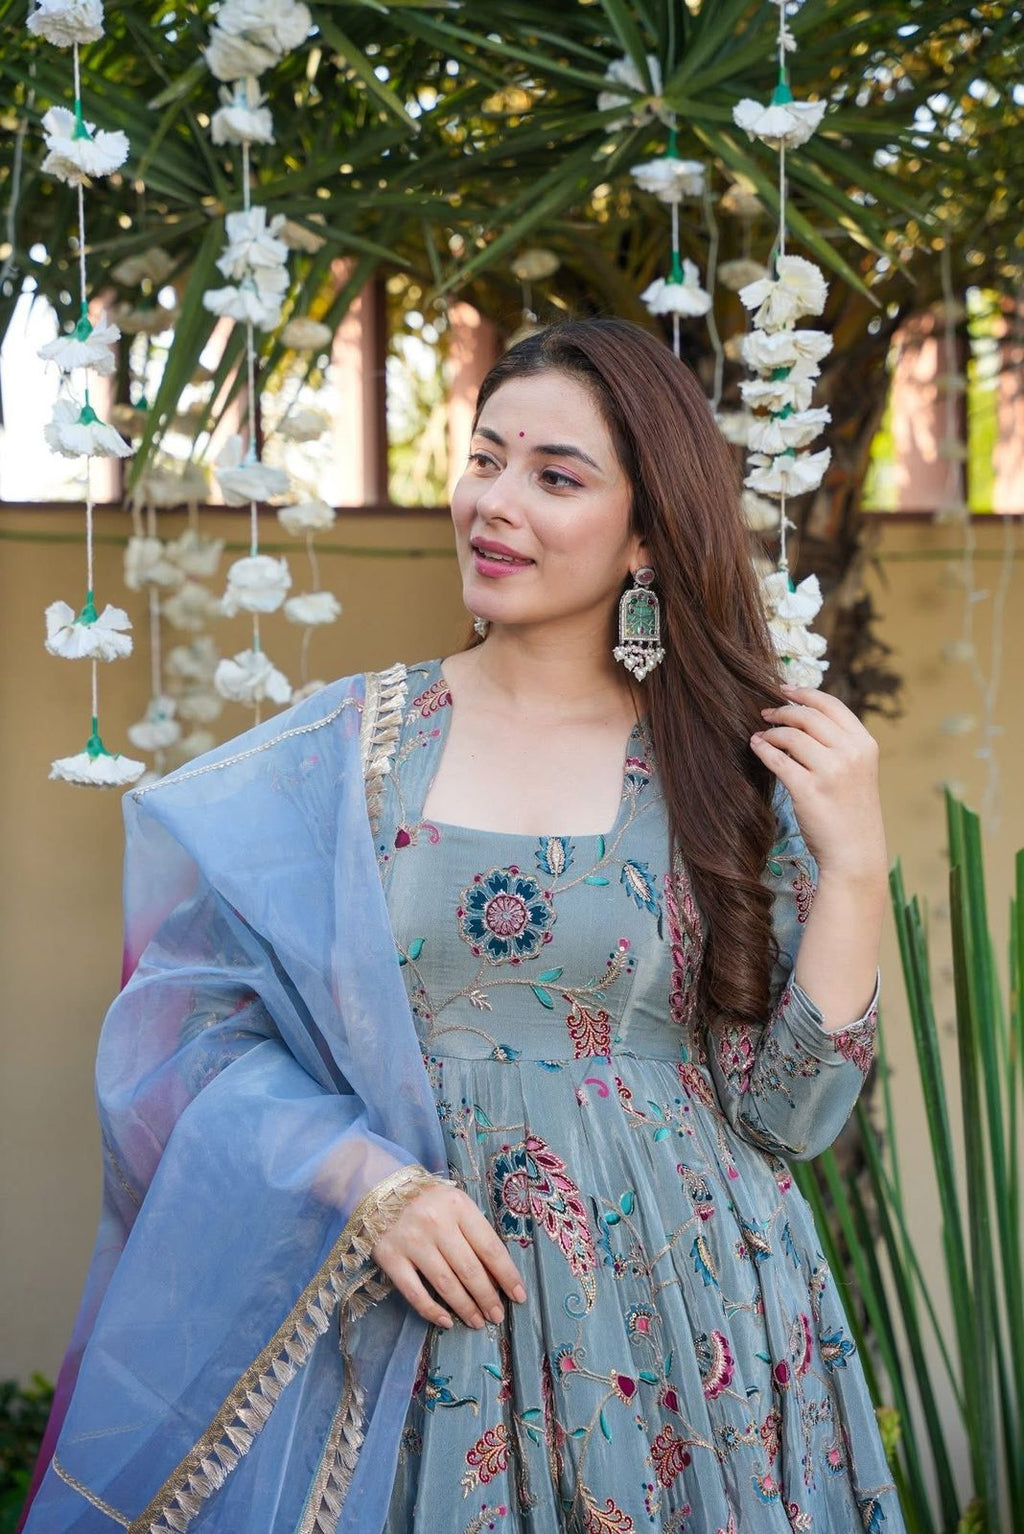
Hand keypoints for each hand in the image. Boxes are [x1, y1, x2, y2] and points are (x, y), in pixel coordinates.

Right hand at [371, 1181, 526, 1329]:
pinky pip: (414, 1291)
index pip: (490, 1247)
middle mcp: (436, 1223)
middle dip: (487, 1298)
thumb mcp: (456, 1204)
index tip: (518, 1296)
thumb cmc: (428, 1200)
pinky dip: (431, 1310)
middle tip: (497, 1316)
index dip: (507, 1275)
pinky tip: (446, 1322)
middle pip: (469, 1269)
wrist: (380, 1187)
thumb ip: (474, 1232)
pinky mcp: (390, 1257)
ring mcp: (411, 1241)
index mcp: (458, 1206)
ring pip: (445, 1283)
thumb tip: (496, 1276)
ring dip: (465, 1307)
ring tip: (477, 1322)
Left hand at [750, 683, 886, 878]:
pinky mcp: (808, 790)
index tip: (783, 689)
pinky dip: (763, 748)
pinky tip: (755, 746)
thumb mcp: (859, 772)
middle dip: (781, 710)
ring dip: (770, 732)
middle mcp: (851, 753)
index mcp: (865, 744)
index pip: (831, 704)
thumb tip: (804, 718)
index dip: (803, 693)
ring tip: (761, 735)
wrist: (855, 854)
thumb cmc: (852, 814)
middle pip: (807, 715)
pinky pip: (777, 759)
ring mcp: (830, 771)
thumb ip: (840, 745)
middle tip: (765, 712)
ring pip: (790, 735)